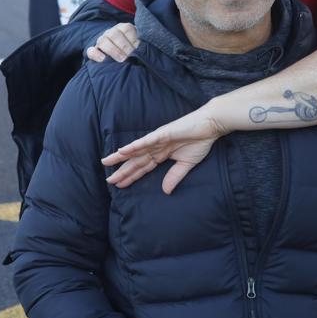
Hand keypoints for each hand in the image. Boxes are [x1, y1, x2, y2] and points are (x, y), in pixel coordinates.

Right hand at [86, 23, 139, 61]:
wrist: (119, 54)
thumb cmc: (133, 50)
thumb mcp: (138, 45)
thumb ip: (141, 46)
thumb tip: (145, 52)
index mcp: (124, 28)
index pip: (127, 29)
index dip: (133, 39)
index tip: (138, 49)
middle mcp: (111, 32)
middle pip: (114, 34)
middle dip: (124, 46)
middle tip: (129, 56)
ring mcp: (101, 41)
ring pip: (103, 41)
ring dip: (113, 50)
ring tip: (121, 60)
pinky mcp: (94, 51)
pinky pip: (91, 51)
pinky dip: (96, 54)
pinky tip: (103, 60)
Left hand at [102, 106, 228, 193]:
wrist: (210, 126)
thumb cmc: (199, 141)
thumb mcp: (186, 164)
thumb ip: (175, 176)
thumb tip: (166, 191)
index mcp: (161, 154)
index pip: (143, 167)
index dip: (131, 176)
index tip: (119, 185)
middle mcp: (156, 147)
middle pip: (135, 161)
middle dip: (122, 170)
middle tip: (108, 180)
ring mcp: (157, 139)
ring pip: (135, 150)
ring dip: (121, 157)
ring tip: (107, 162)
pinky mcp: (162, 133)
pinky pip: (146, 141)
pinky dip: (134, 146)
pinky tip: (123, 150)